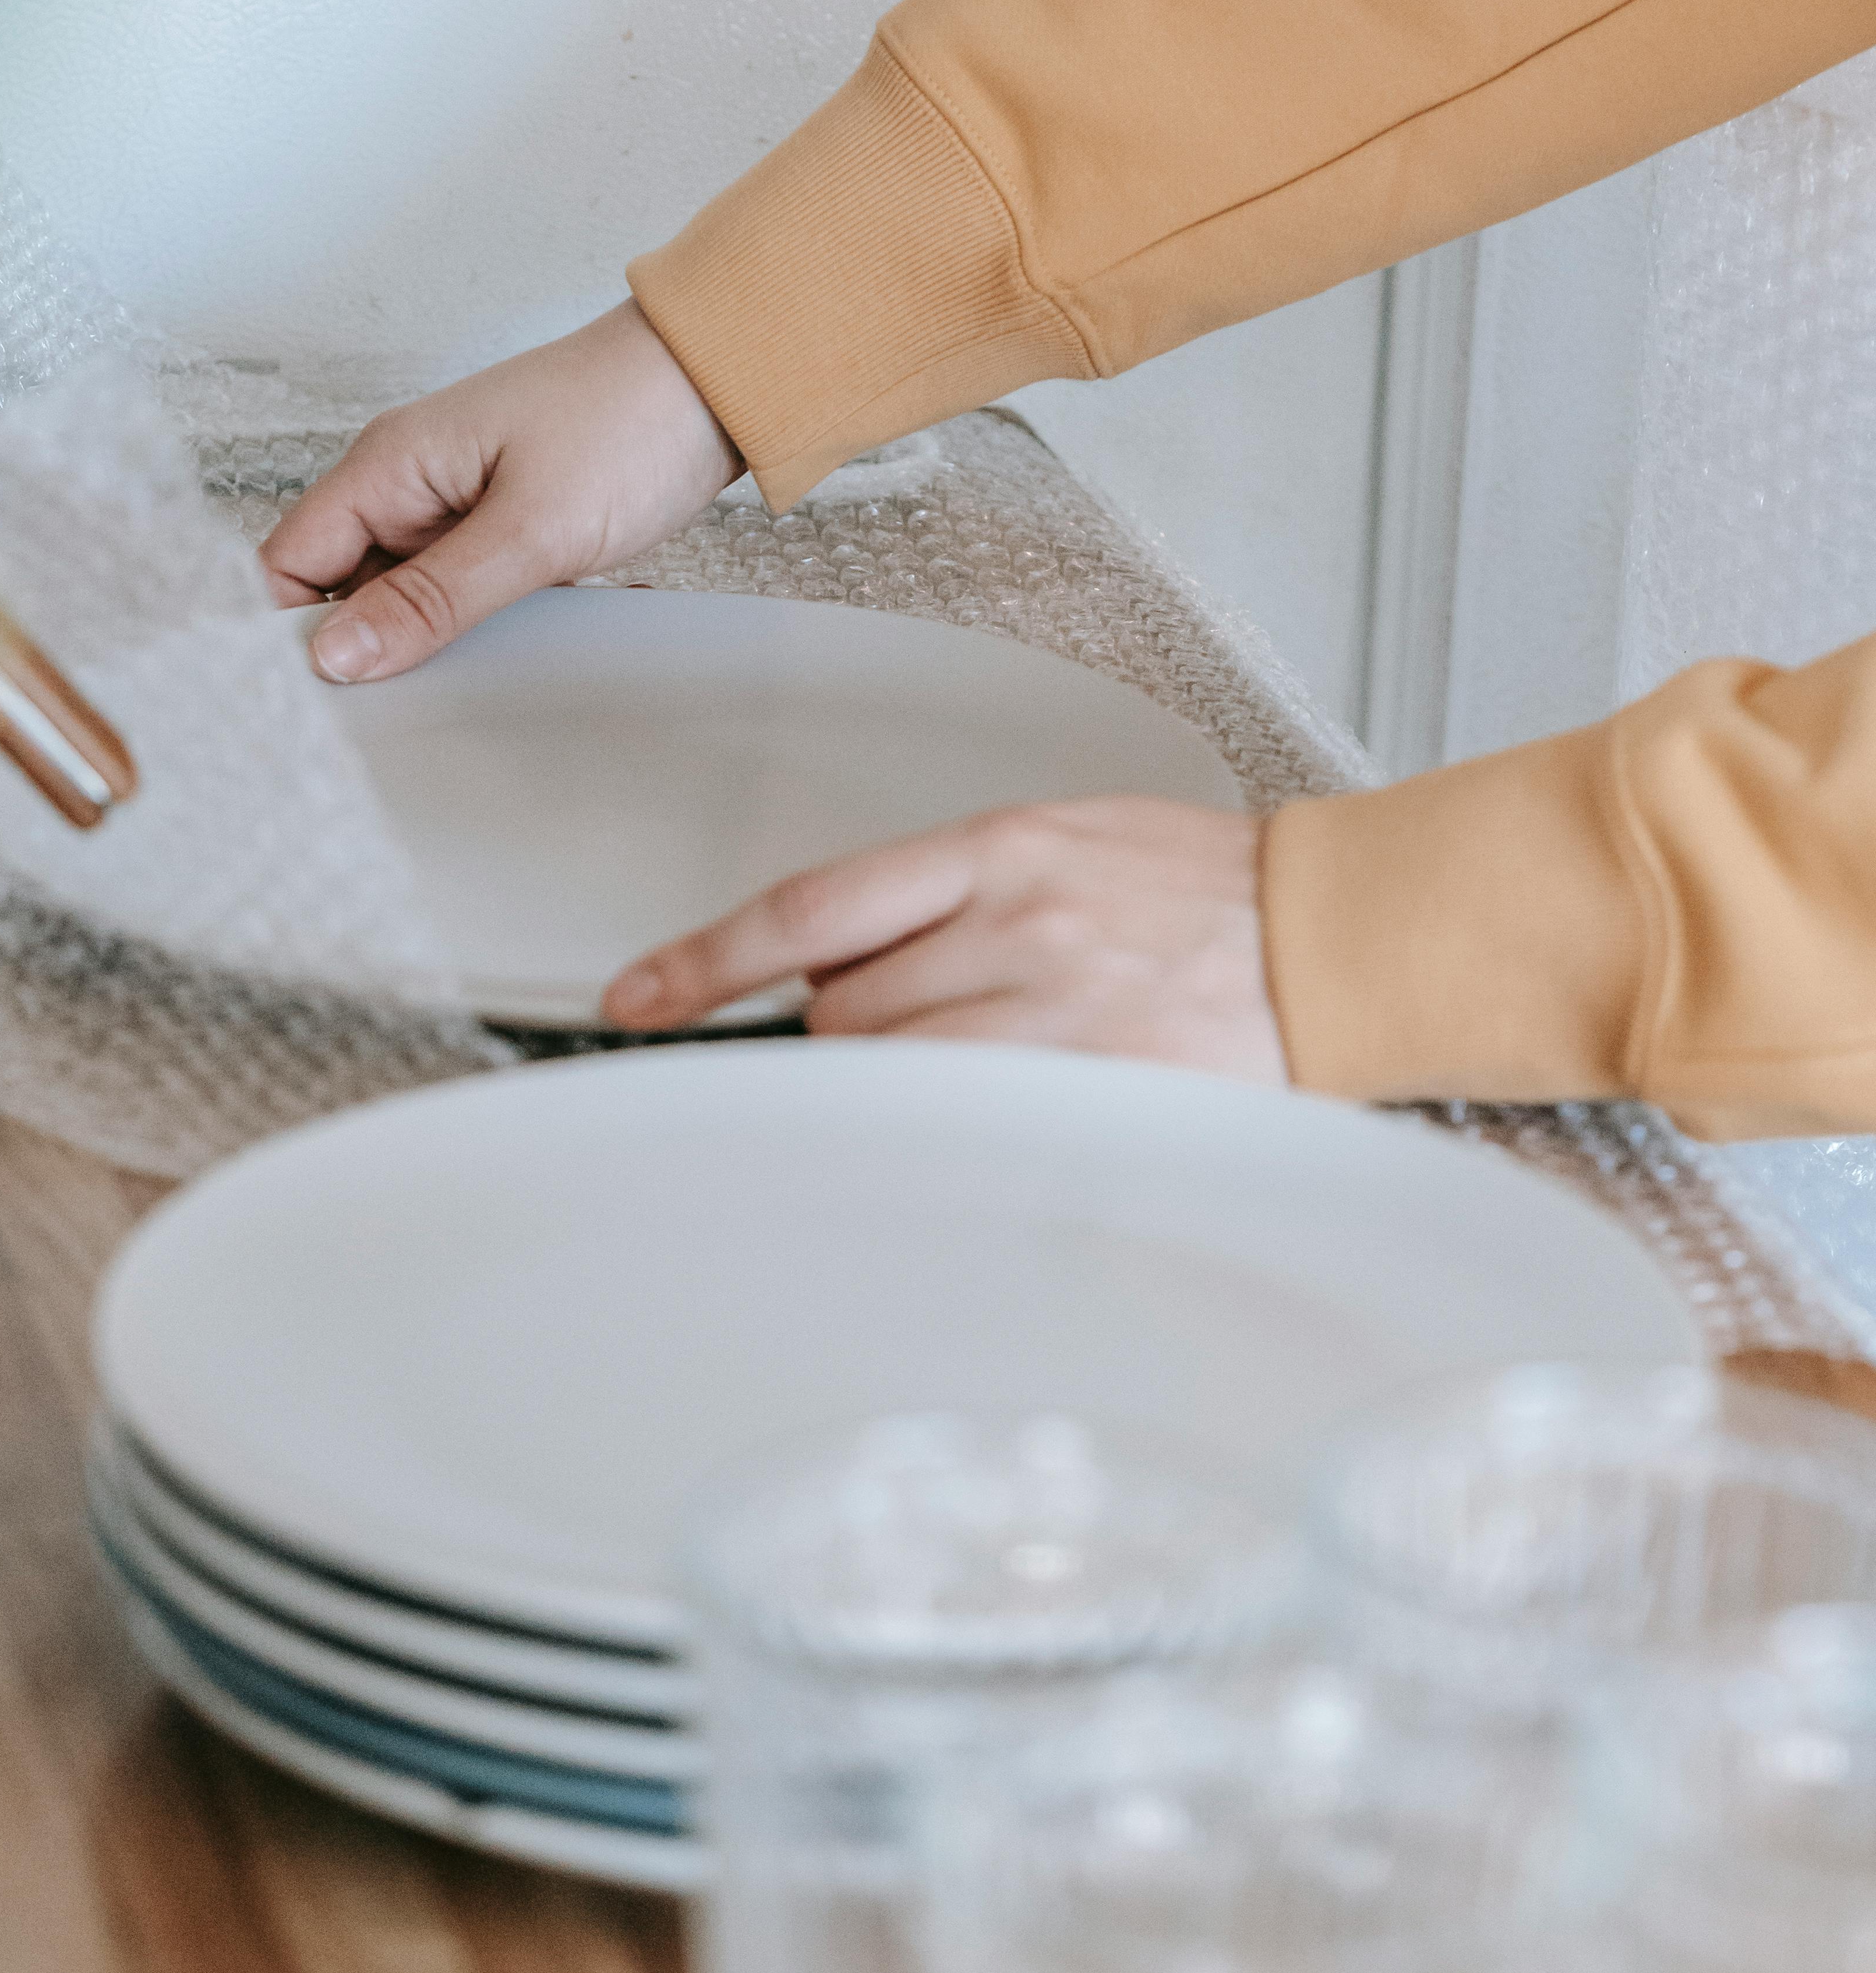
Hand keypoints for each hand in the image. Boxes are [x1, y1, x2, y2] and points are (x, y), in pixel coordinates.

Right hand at [261, 301, 741, 681]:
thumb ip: (430, 598)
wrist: (715, 382)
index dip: (287, 632)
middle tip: (392, 715)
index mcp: (388, 465)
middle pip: (338, 588)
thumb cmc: (627, 423)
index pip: (287, 562)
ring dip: (420, 644)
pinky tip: (501, 655)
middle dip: (357, 650)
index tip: (316, 700)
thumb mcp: (529, 530)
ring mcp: (452, 508)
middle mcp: (406, 484)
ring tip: (454, 688)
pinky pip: (455, 592)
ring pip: (400, 597)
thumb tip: (336, 654)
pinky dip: (470, 627)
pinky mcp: (499, 529)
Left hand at [600, 796, 1287, 1078]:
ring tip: (994, 1051)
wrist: (1332, 937)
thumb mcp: (1067, 846)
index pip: (811, 910)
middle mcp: (1014, 925)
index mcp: (1001, 850)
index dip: (709, 962)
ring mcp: (1051, 1012)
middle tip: (936, 1021)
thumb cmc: (1201, 895)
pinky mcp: (1091, 1084)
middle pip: (841, 1008)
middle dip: (854, 1029)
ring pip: (895, 1071)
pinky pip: (964, 1122)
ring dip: (905, 1079)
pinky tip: (987, 1112)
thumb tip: (839, 967)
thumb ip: (950, 894)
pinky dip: (948, 1126)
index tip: (639, 998)